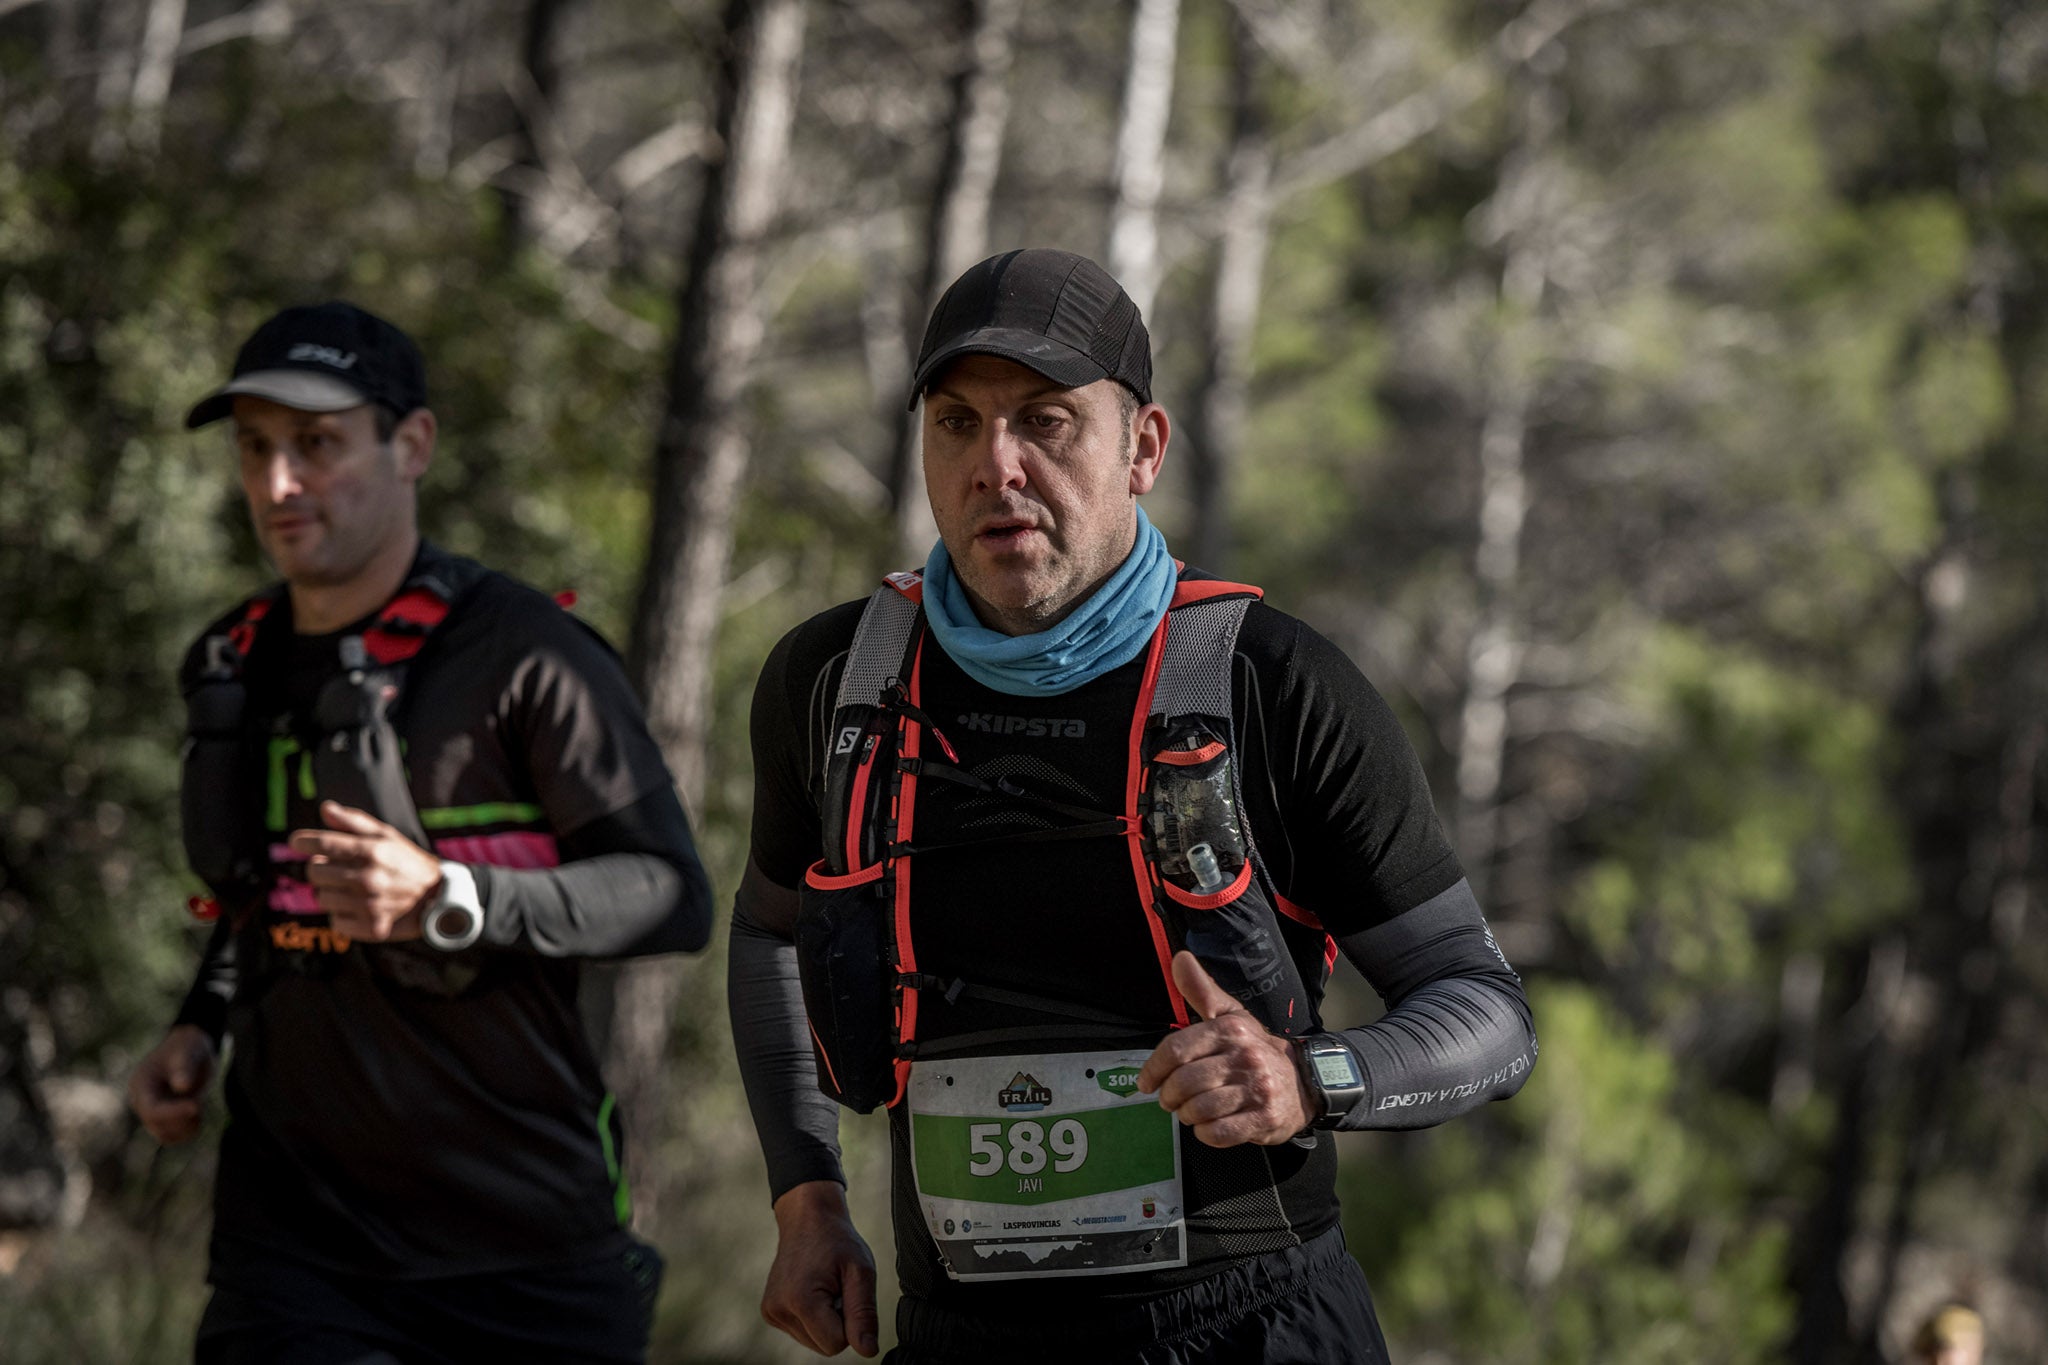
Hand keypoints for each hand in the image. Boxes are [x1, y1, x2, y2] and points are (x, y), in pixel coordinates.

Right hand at [128, 1024, 216, 1143]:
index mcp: (142, 1084)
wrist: (192, 1048)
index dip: (173, 1113)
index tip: (196, 1106)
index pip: (151, 1110)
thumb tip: (181, 1087)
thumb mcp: (188, 1051)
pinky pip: (174, 1136)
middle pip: (156, 1125)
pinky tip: (199, 1115)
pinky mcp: (167, 1117)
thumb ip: (184, 1067)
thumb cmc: (187, 1046)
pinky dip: (188, 1132)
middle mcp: (144, 1100)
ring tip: (199, 1106)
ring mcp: (155, 1110)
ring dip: (185, 1128)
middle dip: (181, 1119)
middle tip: (200, 1104)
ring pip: (165, 1134)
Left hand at [287, 800, 439, 941]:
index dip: (303, 841)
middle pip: (314, 872)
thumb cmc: (406, 861)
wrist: (438, 897)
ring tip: (348, 889)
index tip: (297, 841)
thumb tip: (325, 808)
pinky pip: (335, 921)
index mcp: (372, 851)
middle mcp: (369, 878)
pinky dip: (342, 915)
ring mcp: (369, 905)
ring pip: (321, 898)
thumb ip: (354, 822)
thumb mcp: (386, 836)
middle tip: (336, 868)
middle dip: (320, 868)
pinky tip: (357, 907)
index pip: (322, 843)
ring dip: (330, 892)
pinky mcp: (370, 928)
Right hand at [762, 1180, 878, 1357]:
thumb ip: (864, 1313)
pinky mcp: (769, 1311)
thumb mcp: (861, 1271)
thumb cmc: (838, 1241)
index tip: (846, 1291)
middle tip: (836, 1286)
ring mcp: (771, 1312)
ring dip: (826, 1319)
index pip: (836, 1344)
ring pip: (814, 1342)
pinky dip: (813, 1316)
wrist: (807, 1218)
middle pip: (825, 1346)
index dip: (850, 1322)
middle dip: (838, 1322)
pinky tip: (812, 1288)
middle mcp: (779, 1310)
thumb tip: (868, 1351)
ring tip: (824, 1286)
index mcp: (801, 1301)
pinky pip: (802, 1332)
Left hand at [1137, 950, 1315, 1146]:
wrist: (1303, 1083)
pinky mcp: (1264, 1118)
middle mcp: (1245, 1057)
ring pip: (1200, 1109)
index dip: (1153, 1069)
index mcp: (1230, 1030)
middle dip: (1170, 1096)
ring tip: (1191, 1111)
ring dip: (1187, 1115)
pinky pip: (1219, 1133)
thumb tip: (1180, 958)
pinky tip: (1208, 1125)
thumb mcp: (1231, 1016)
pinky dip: (1206, 1133)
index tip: (1146, 1083)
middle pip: (1184, 1082)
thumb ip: (1201, 990)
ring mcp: (1257, 1089)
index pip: (1176, 1050)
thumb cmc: (1255, 1050)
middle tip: (1171, 1100)